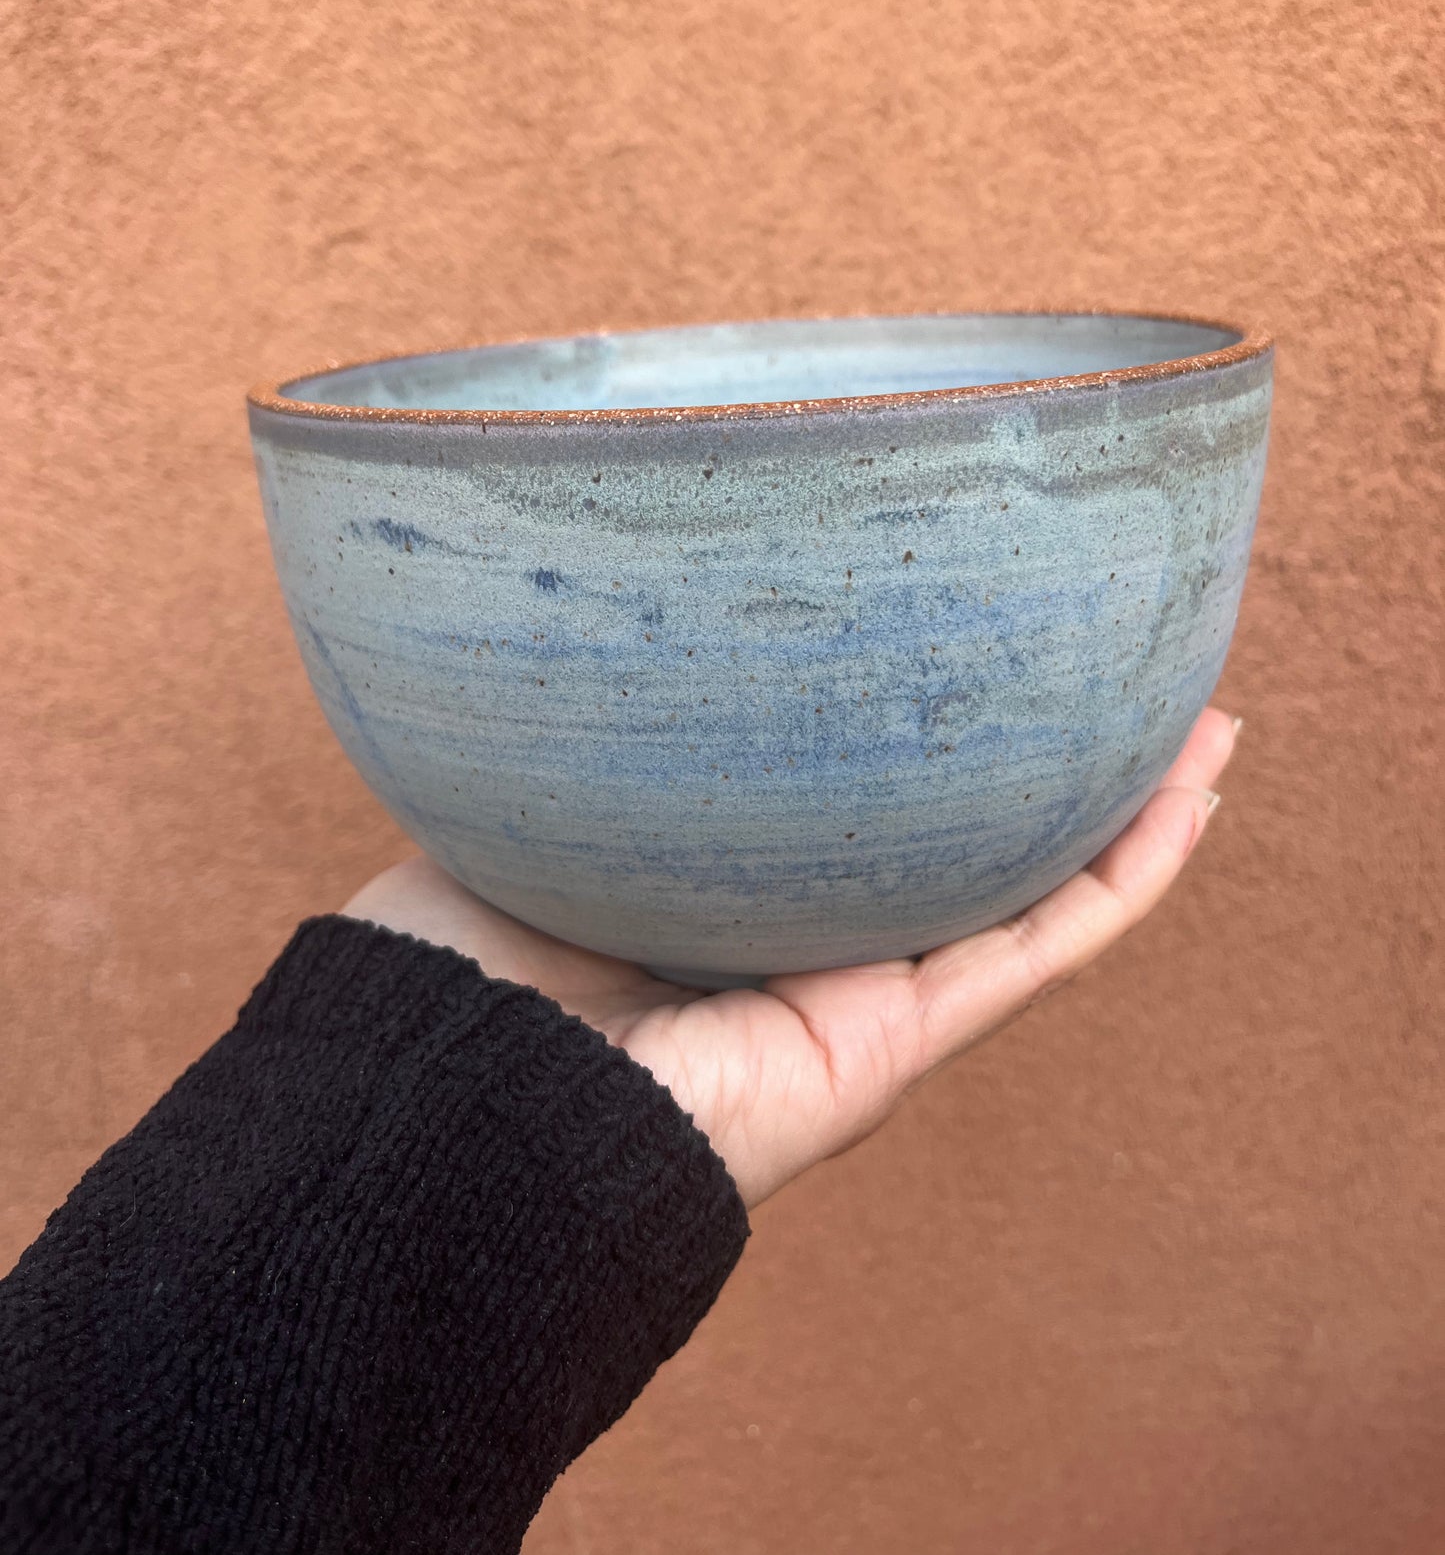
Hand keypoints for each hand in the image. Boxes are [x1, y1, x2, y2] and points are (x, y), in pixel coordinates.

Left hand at [344, 707, 1236, 1208]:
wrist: (449, 1102)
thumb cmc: (453, 970)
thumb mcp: (528, 815)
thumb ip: (574, 739)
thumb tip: (570, 624)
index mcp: (736, 904)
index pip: (859, 818)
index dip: (928, 747)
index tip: (976, 656)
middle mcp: (812, 952)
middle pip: (967, 854)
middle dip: (1053, 775)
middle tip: (1123, 680)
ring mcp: (864, 1000)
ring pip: (1034, 898)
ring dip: (1128, 816)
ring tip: (1203, 728)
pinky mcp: (892, 1039)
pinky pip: (1036, 948)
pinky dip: (1122, 878)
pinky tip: (1187, 799)